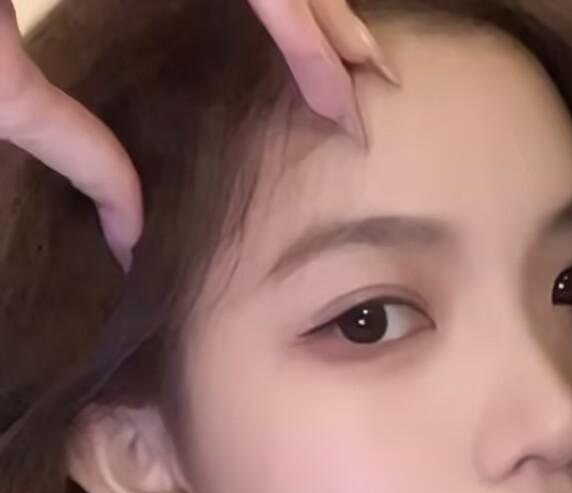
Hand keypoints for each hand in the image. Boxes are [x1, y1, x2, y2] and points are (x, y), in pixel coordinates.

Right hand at [0, 0, 395, 269]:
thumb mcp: (5, 83)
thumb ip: (72, 143)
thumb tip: (128, 231)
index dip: (296, 44)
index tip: (336, 105)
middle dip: (328, 31)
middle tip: (373, 88)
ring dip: (323, 20)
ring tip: (367, 72)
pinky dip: (293, 14)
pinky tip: (327, 56)